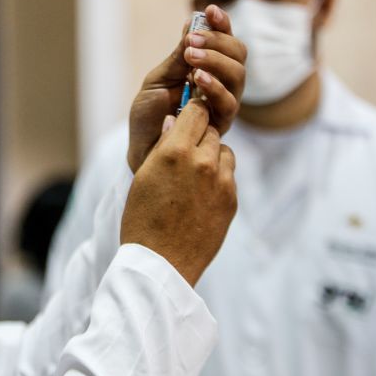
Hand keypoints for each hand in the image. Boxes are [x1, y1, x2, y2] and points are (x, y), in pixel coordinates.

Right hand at [121, 100, 236, 285]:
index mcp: (175, 152)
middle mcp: (202, 162)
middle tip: (185, 151)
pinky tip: (200, 195)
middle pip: (211, 130)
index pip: (195, 111)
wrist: (162, 263)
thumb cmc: (143, 219)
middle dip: (200, 135)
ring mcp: (221, 182)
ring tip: (193, 176)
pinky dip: (218, 178)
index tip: (186, 118)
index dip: (190, 113)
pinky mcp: (231, 200)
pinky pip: (229, 175)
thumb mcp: (144, 176)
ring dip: (212, 155)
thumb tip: (174, 120)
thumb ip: (163, 145)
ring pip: (224, 151)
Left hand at [127, 5, 244, 172]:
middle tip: (192, 40)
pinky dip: (215, 87)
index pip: (224, 41)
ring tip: (192, 56)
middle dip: (218, 42)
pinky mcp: (220, 125)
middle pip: (238, 55)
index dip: (222, 24)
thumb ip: (177, 56)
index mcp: (207, 68)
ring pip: (238, 76)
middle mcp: (221, 84)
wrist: (142, 148)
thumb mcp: (158, 79)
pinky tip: (198, 78)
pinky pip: (228, 103)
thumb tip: (192, 22)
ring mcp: (223, 104)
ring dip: (216, 61)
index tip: (210, 9)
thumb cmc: (149, 115)